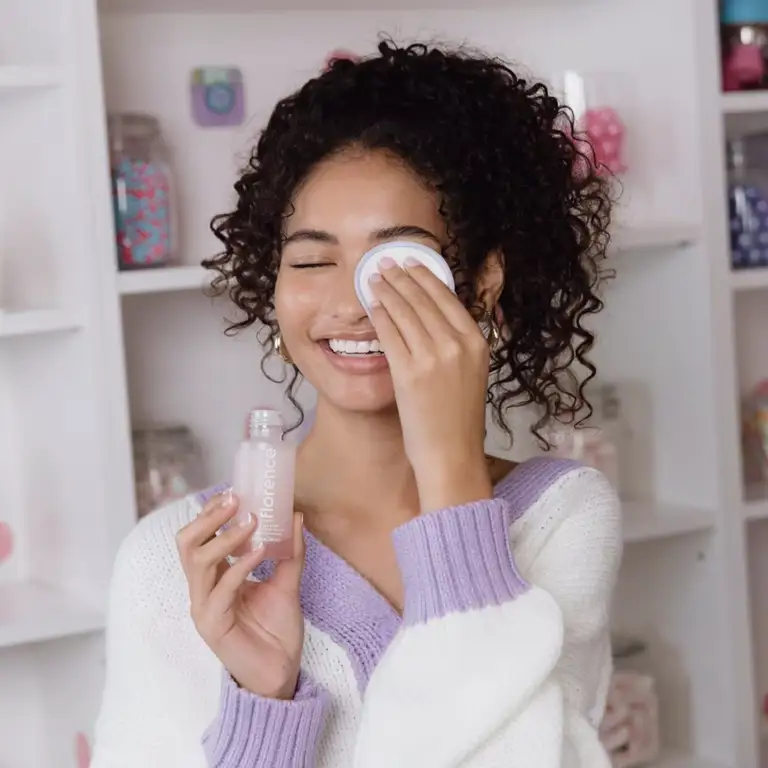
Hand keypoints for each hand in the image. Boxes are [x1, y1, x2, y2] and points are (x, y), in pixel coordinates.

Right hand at [176, 493, 304, 698]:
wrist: (280, 673)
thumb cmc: (277, 631)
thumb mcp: (286, 583)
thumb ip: (289, 551)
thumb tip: (296, 515)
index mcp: (214, 577)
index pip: (198, 537)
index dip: (211, 513)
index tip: (235, 492)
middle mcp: (203, 590)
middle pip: (187, 544)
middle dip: (208, 518)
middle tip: (235, 499)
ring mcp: (203, 607)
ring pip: (197, 562)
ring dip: (225, 537)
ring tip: (252, 522)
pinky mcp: (212, 624)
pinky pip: (220, 588)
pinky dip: (240, 565)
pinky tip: (259, 552)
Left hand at [369, 257, 492, 511]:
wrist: (451, 454)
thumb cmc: (458, 419)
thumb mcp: (471, 373)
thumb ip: (458, 344)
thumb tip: (435, 317)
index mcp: (477, 342)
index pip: (447, 297)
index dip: (425, 276)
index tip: (410, 263)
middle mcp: (458, 344)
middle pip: (423, 298)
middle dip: (401, 276)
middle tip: (384, 262)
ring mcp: (433, 357)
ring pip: (404, 311)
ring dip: (387, 290)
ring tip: (373, 278)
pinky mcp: (409, 372)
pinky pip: (390, 332)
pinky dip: (379, 315)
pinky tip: (371, 305)